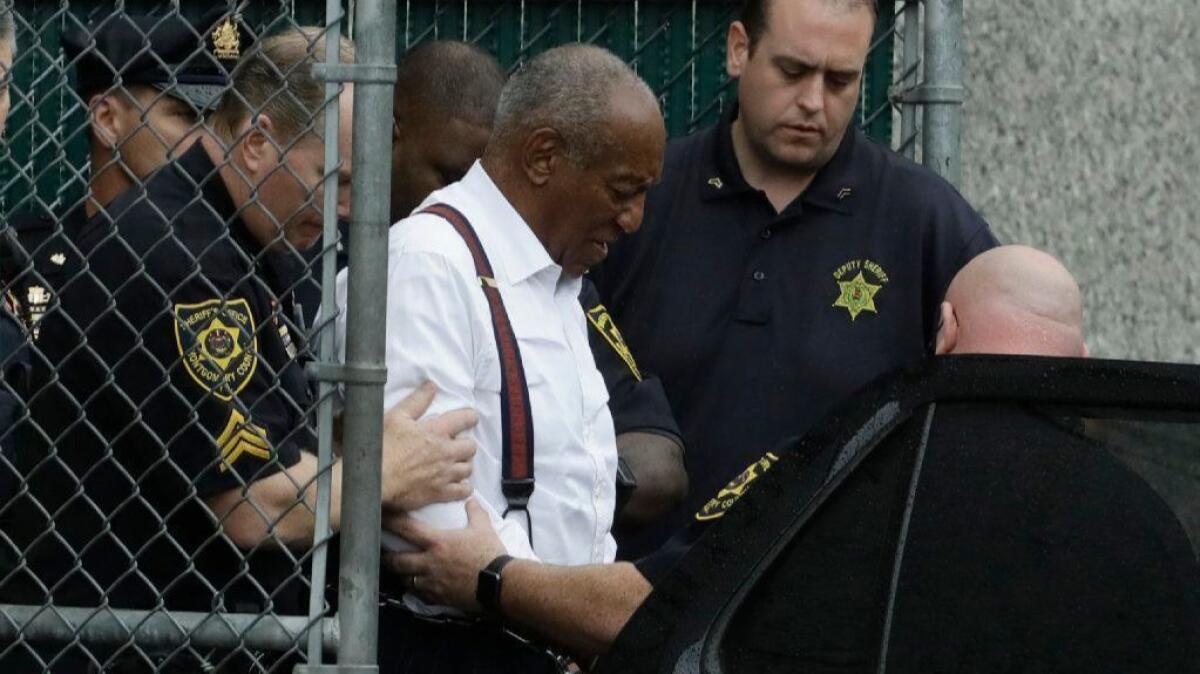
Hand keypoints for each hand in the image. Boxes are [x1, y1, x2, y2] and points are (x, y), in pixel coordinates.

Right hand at [380, 382, 477, 511]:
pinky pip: (463, 491)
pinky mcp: (440, 493)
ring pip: (468, 468)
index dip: (469, 417)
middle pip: (471, 446)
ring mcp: (445, 474)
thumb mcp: (396, 416)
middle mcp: (446, 452)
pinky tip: (458, 485)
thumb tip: (432, 386)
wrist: (373, 478)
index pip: (466, 419)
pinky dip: (464, 488)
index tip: (467, 418)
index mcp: (437, 431)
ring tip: (454, 463)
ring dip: (463, 464)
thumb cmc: (382, 445)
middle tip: (455, 444)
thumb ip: (417, 401)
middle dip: (465, 443)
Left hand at [384, 498, 506, 611]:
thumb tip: (471, 500)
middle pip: (397, 560)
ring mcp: (431, 582)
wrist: (498, 584)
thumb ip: (475, 512)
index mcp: (438, 542)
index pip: (407, 529)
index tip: (381, 518)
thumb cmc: (489, 553)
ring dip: (400, 574)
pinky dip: (414, 588)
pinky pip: (418, 593)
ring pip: (405, 579)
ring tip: (398, 570)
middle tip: (382, 552)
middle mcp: (429, 562)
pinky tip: (416, 586)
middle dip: (387, 557)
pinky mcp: (437, 597)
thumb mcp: (484, 528)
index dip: (391, 522)